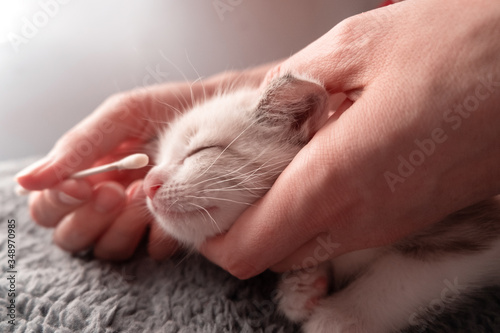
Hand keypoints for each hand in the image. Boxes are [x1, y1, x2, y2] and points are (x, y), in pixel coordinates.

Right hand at [16, 65, 272, 259]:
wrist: (221, 117)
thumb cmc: (169, 111)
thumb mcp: (122, 116)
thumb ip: (77, 146)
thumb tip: (27, 181)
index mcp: (85, 175)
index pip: (47, 207)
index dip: (57, 203)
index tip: (82, 185)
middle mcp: (104, 205)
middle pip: (71, 237)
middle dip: (90, 217)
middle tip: (118, 191)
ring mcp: (135, 222)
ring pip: (107, 249)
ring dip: (122, 226)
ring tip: (147, 194)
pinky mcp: (167, 232)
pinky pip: (151, 252)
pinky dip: (156, 234)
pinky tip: (170, 208)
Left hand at [201, 0, 499, 278]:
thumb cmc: (465, 47)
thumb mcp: (357, 48)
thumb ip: (289, 90)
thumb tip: (249, 115)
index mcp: (341, 176)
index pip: (247, 246)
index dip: (203, 231)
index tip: (181, 200)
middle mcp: (364, 216)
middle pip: (266, 252)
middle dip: (229, 223)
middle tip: (212, 178)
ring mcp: (387, 224)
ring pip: (299, 244)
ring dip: (266, 215)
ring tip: (254, 165)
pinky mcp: (403, 218)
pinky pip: (335, 230)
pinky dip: (303, 210)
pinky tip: (304, 164)